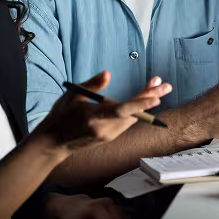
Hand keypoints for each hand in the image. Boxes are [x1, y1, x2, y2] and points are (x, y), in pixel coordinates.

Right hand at [33, 72, 171, 155]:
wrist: (52, 145)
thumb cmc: (60, 116)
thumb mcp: (72, 96)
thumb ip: (92, 85)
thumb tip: (108, 73)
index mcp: (93, 117)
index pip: (121, 111)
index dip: (140, 104)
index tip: (156, 97)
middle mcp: (104, 129)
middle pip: (133, 113)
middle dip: (150, 97)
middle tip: (166, 85)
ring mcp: (108, 135)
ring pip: (133, 117)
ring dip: (145, 102)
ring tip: (157, 84)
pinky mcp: (110, 137)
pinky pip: (127, 121)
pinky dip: (137, 109)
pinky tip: (144, 97)